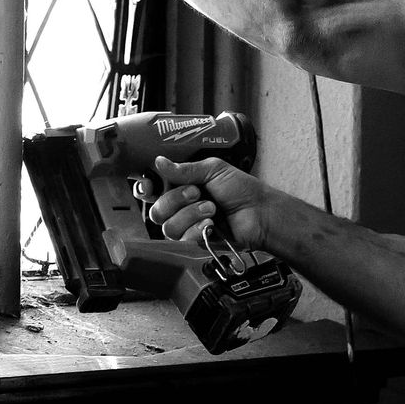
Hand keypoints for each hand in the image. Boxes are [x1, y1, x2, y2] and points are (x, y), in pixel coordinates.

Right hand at [147, 153, 274, 253]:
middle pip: (156, 210)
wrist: (259, 213)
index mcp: (182, 185)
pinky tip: (211, 225)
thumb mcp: (213, 170)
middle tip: (197, 192)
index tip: (150, 186)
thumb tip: (159, 161)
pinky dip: (197, 230)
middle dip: (175, 200)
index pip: (152, 189)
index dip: (145, 189)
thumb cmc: (242, 189)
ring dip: (190, 215)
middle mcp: (181, 206)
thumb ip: (185, 169)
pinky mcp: (195, 241)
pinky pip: (182, 240)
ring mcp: (187, 225)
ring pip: (168, 226)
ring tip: (211, 208)